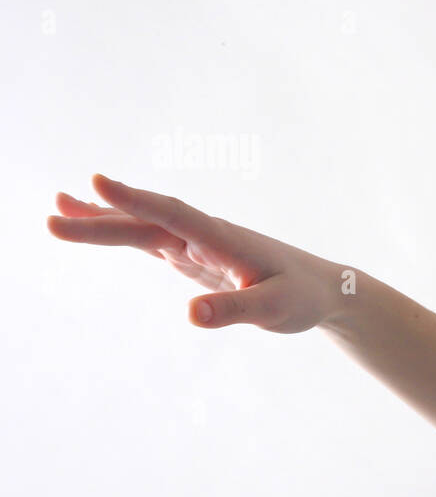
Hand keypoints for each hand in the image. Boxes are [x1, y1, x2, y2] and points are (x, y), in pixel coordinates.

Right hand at [47, 174, 344, 332]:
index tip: (97, 181)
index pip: (174, 215)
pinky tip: (95, 224)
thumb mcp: (274, 310)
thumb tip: (190, 315)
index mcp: (224, 241)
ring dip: (103, 218)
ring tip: (56, 207)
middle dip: (101, 217)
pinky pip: (152, 239)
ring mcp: (198, 245)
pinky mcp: (196, 257)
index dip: (137, 199)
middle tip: (51, 215)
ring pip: (144, 226)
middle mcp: (207, 236)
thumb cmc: (303, 297)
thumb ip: (235, 311)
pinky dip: (122, 230)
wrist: (324, 289)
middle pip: (147, 221)